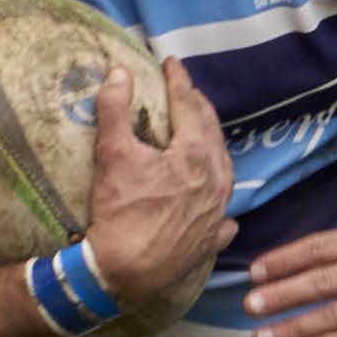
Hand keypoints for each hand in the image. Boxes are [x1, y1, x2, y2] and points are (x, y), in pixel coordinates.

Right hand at [78, 59, 234, 312]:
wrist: (123, 272)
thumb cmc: (119, 212)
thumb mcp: (112, 155)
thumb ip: (116, 109)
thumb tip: (120, 72)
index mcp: (196, 155)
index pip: (189, 107)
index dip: (178, 81)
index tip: (171, 63)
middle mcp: (216, 181)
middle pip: (212, 134)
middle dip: (199, 109)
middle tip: (186, 93)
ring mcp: (218, 213)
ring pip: (223, 169)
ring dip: (212, 148)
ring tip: (201, 137)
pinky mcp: (211, 239)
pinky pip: (224, 215)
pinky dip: (220, 202)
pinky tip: (216, 200)